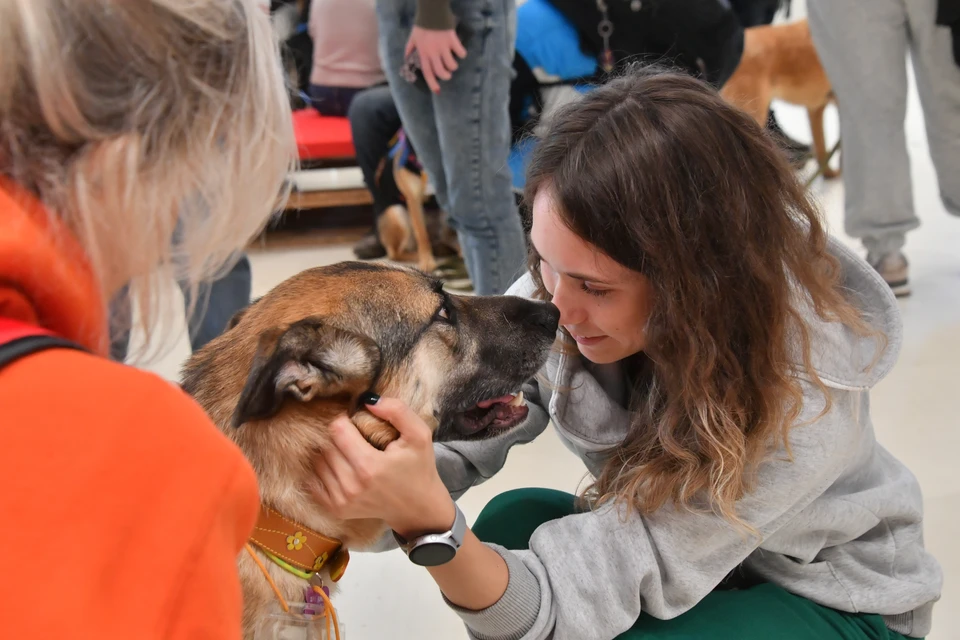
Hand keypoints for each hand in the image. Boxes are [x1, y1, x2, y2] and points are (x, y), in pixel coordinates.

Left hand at [312, 397, 454, 537]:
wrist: (418, 507)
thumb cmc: (419, 468)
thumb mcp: (419, 435)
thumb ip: (397, 411)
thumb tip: (367, 400)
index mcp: (369, 466)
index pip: (337, 430)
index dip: (346, 420)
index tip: (357, 423)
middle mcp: (351, 485)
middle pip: (327, 445)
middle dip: (338, 436)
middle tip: (356, 438)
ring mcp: (341, 500)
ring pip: (318, 461)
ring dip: (330, 452)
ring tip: (350, 452)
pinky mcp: (336, 509)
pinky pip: (314, 481)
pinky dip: (323, 470)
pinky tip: (340, 466)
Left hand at [405, 26, 466, 93]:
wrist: (432, 13)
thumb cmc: (422, 26)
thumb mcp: (412, 38)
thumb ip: (409, 49)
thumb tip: (406, 58)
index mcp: (423, 53)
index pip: (428, 72)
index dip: (432, 83)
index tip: (437, 91)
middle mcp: (433, 53)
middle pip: (441, 72)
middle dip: (446, 76)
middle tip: (448, 74)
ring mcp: (444, 47)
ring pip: (452, 65)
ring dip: (453, 66)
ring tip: (453, 62)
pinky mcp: (453, 40)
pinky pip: (461, 52)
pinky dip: (462, 54)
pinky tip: (459, 51)